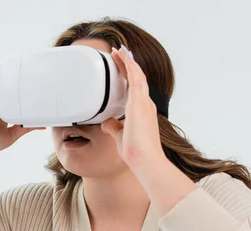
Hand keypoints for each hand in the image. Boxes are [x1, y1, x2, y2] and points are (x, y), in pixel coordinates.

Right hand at [0, 51, 43, 173]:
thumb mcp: (11, 135)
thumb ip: (24, 128)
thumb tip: (43, 125)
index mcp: (0, 110)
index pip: (12, 94)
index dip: (19, 87)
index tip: (31, 79)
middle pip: (2, 85)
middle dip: (11, 75)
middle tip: (23, 65)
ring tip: (9, 59)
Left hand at [100, 46, 164, 167]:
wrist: (145, 159)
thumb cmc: (135, 152)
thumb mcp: (119, 136)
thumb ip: (113, 127)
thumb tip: (105, 122)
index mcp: (142, 111)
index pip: (134, 88)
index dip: (128, 75)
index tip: (122, 65)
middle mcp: (146, 104)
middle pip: (136, 78)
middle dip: (128, 64)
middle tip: (119, 52)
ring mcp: (144, 103)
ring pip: (136, 75)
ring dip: (128, 61)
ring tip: (119, 50)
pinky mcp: (139, 104)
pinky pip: (135, 79)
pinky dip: (130, 67)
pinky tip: (124, 57)